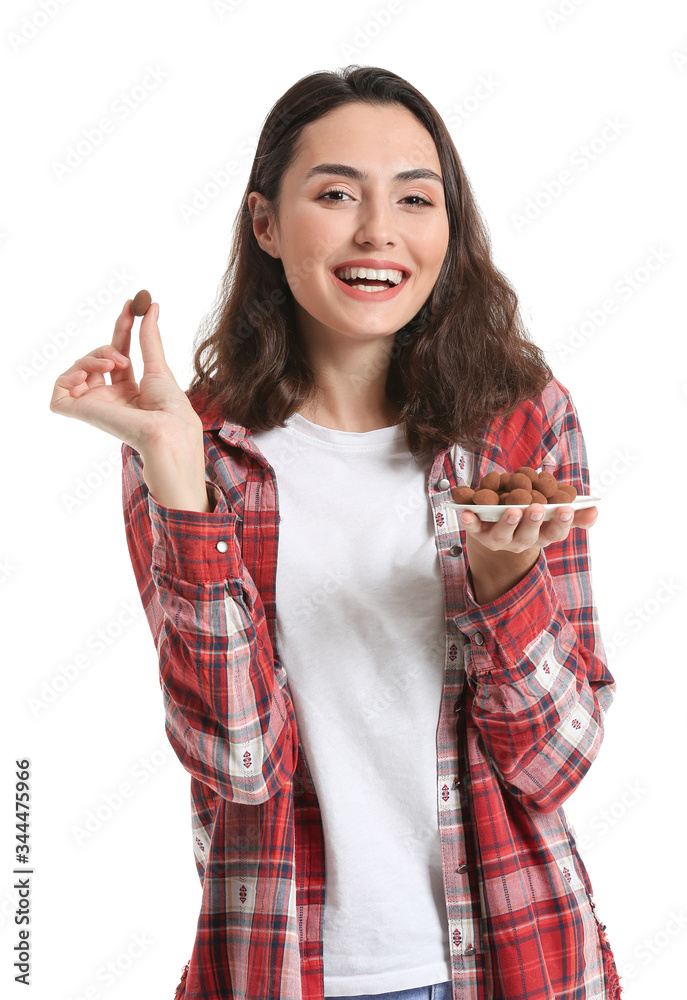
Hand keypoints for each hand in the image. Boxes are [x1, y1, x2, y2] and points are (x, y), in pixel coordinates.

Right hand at [49, 298, 202, 453]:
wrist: (167, 428)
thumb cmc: (170, 407)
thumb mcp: (158, 365)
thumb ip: (149, 337)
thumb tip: (152, 307)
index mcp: (131, 391)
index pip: (119, 352)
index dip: (122, 327)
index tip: (131, 305)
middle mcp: (112, 398)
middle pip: (96, 358)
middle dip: (108, 345)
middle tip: (123, 357)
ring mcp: (97, 405)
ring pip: (78, 369)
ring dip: (92, 358)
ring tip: (112, 366)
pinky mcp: (82, 413)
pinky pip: (59, 392)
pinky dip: (66, 377)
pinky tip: (84, 375)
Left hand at [459, 502, 597, 553]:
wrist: (497, 529)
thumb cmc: (528, 518)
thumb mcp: (551, 516)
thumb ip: (574, 513)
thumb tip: (594, 509)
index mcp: (542, 535)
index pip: (555, 532)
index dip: (561, 522)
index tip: (566, 509)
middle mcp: (521, 541)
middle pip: (529, 536)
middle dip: (534, 522)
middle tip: (538, 508)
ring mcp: (500, 539)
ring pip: (504, 535)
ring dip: (508, 522)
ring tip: (511, 510)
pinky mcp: (480, 534)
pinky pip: (474, 529)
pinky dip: (470, 521)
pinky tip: (466, 512)